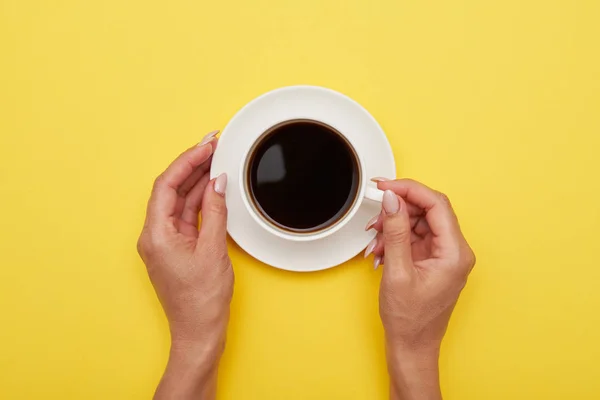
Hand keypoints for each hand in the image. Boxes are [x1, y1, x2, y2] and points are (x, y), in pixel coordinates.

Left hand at [137, 131, 232, 399]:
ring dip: (198, 181)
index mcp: (155, 234)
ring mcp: (165, 242)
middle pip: (171, 190)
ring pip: (179, 201)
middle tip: (213, 146)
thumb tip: (218, 183)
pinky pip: (186, 216)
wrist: (199, 332)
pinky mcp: (176, 248)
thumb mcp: (213, 250)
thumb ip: (215, 212)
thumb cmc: (202, 300)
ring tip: (216, 160)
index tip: (206, 145)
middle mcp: (155, 235)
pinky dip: (200, 201)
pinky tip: (213, 188)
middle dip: (193, 166)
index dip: (187, 160)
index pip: (167, 185)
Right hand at [365, 178, 475, 399]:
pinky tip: (380, 250)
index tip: (386, 186)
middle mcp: (455, 252)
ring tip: (375, 240)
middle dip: (398, 210)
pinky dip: (395, 239)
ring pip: (419, 223)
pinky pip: (414, 238)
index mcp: (455, 253)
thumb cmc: (410, 320)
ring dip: (393, 226)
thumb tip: (392, 201)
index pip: (436, 205)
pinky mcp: (433, 261)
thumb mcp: (397, 272)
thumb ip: (395, 232)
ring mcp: (445, 256)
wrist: (412, 347)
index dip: (409, 190)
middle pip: (428, 211)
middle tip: (376, 213)